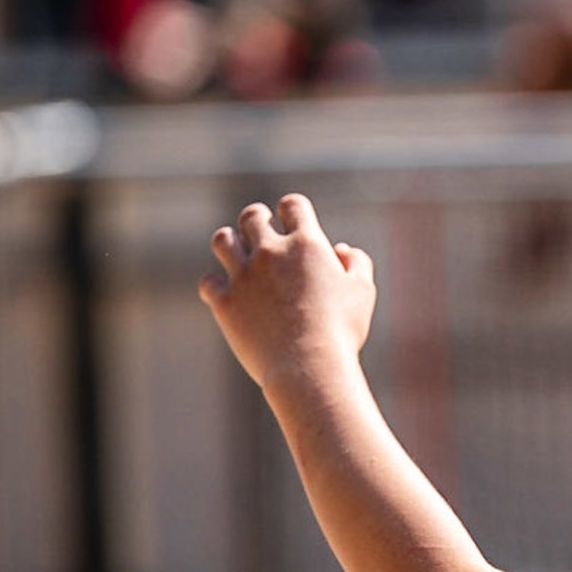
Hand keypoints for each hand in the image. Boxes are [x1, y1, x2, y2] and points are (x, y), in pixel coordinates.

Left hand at [200, 195, 376, 391]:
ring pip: (223, 240)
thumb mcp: (362, 293)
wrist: (308, 366)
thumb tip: (341, 250)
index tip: (292, 221)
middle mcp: (270, 252)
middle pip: (252, 216)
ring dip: (230, 242)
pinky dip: (216, 283)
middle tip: (262, 231)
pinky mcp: (225, 302)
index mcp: (307, 244)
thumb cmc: (341, 331)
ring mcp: (244, 276)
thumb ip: (357, 263)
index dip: (292, 209)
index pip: (292, 204)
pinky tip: (226, 291)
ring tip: (238, 253)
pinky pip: (208, 282)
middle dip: (258, 220)